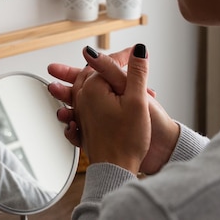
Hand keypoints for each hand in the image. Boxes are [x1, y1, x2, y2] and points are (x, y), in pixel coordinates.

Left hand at [48, 45, 178, 173]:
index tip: (135, 54)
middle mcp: (82, 97)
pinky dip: (92, 97)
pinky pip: (83, 103)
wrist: (116, 169)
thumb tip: (139, 49)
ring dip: (95, 79)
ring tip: (106, 75)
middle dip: (107, 66)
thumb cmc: (127, 139)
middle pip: (91, 73)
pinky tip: (102, 100)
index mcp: (92, 88)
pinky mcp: (83, 123)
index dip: (123, 57)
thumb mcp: (137, 100)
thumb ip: (137, 72)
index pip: (105, 63)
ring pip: (85, 87)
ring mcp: (80, 111)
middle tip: (124, 60)